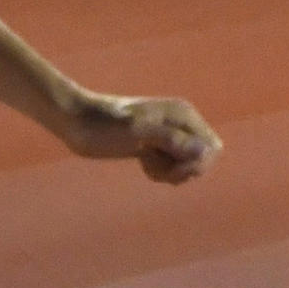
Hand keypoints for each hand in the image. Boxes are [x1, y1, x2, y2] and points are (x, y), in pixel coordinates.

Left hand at [64, 91, 220, 183]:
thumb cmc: (104, 125)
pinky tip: (141, 162)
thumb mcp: (137, 133)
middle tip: (157, 168)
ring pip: (187, 166)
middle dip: (183, 170)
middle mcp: (180, 123)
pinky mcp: (155, 146)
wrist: (76, 122)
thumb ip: (171, 140)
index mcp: (183, 114)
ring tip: (145, 163)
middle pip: (203, 159)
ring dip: (169, 172)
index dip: (197, 164)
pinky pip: (172, 168)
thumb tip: (204, 151)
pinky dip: (159, 172)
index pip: (212, 148)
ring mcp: (168, 135)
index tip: (172, 167)